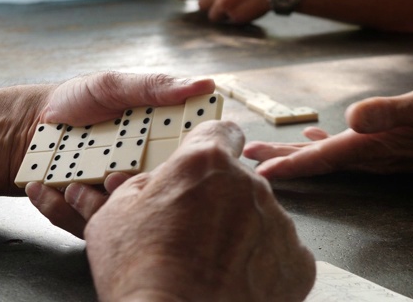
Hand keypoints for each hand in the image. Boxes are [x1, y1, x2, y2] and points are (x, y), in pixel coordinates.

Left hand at [25, 72, 214, 237]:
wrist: (28, 125)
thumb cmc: (74, 101)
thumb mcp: (113, 86)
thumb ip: (155, 88)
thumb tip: (205, 84)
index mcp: (160, 144)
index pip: (183, 163)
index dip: (177, 170)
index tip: (150, 166)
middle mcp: (143, 174)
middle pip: (152, 197)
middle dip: (128, 191)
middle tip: (109, 177)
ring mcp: (115, 195)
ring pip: (118, 217)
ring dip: (91, 203)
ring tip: (70, 183)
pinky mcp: (89, 212)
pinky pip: (81, 224)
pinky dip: (59, 209)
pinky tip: (42, 187)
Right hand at [85, 120, 315, 301]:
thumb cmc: (141, 273)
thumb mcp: (114, 217)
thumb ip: (136, 187)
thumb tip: (140, 183)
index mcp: (206, 163)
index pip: (221, 132)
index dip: (210, 146)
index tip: (205, 162)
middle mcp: (250, 184)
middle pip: (239, 180)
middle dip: (220, 199)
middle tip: (193, 231)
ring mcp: (279, 223)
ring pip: (261, 216)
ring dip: (242, 232)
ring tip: (212, 263)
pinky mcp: (298, 261)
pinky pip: (280, 252)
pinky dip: (263, 264)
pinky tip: (236, 280)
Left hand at [244, 87, 412, 178]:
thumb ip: (388, 112)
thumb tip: (351, 117)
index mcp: (372, 146)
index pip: (321, 159)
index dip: (289, 165)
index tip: (256, 170)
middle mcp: (369, 156)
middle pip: (315, 162)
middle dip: (279, 161)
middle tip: (245, 158)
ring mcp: (376, 155)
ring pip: (325, 157)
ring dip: (295, 155)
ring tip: (268, 154)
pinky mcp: (385, 148)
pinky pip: (344, 149)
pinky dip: (323, 144)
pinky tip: (314, 137)